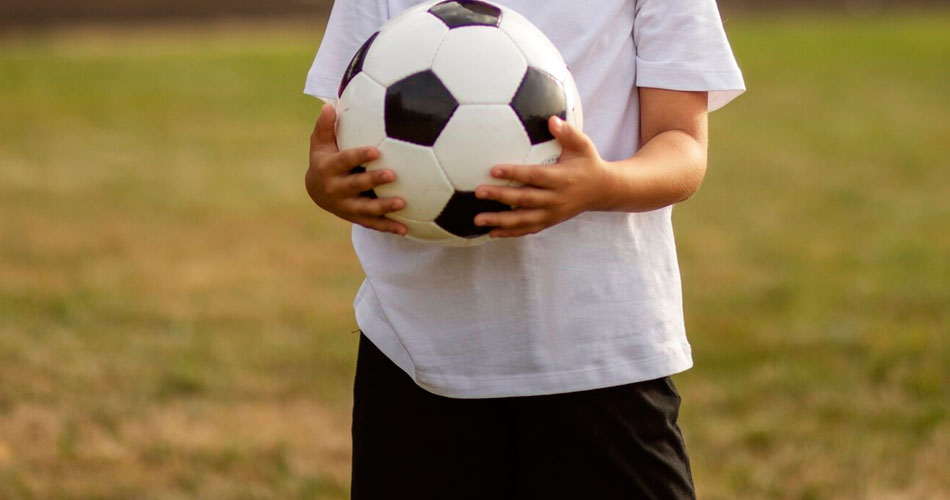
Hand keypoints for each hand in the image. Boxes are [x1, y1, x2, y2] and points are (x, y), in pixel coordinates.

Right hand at [305, 103, 406, 234]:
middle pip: (355, 185)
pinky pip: (372, 224)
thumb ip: (325, 126)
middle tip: (393, 174)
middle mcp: (335, 189)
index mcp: (328, 168)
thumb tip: (328, 105)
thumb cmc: (324, 158)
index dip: (359, 156)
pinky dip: (388, 227)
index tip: (376, 150)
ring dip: (383, 207)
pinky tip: (405, 229)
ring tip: (403, 203)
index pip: (344, 161)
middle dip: (373, 181)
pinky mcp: (355, 218)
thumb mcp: (320, 143)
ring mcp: (345, 206)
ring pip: (365, 209)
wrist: (316, 191)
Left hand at [474, 116, 610, 237]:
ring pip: (523, 220)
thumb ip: (568, 133)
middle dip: (500, 197)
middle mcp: (556, 199)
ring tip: (478, 219)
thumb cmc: (589, 163)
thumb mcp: (583, 145)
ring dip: (500, 221)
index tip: (494, 170)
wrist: (603, 191)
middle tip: (479, 192)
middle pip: (524, 199)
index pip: (534, 176)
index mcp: (561, 179)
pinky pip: (528, 229)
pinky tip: (492, 232)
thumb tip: (552, 119)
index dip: (514, 173)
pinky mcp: (550, 222)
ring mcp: (552, 213)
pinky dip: (510, 233)